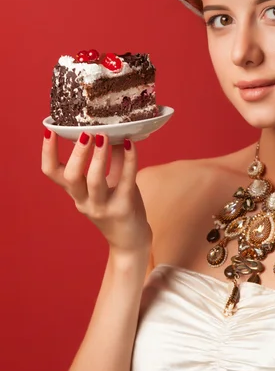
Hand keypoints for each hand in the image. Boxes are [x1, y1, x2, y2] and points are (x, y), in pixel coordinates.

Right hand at [41, 130, 152, 255]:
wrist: (131, 240)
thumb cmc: (119, 206)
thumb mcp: (110, 182)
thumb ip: (111, 159)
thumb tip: (114, 131)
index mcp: (76, 193)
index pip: (52, 173)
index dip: (47, 153)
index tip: (50, 131)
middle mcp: (84, 201)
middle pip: (70, 178)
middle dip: (77, 154)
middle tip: (86, 133)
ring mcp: (103, 207)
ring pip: (94, 182)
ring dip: (98, 157)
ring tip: (104, 137)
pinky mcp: (123, 208)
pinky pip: (125, 181)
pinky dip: (129, 160)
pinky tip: (131, 144)